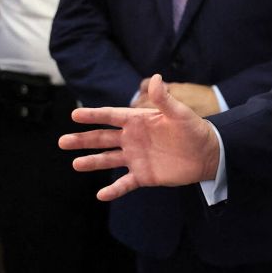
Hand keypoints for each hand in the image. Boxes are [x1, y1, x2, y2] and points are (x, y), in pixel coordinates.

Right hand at [60, 74, 219, 200]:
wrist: (209, 154)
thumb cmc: (195, 130)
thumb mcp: (180, 113)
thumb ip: (164, 99)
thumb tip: (154, 78)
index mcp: (139, 121)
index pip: (111, 116)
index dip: (93, 116)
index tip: (74, 115)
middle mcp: (133, 139)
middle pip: (103, 139)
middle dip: (83, 139)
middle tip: (62, 141)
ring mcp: (137, 157)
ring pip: (109, 160)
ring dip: (92, 162)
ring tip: (75, 164)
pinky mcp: (144, 175)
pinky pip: (125, 183)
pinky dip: (113, 190)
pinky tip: (101, 194)